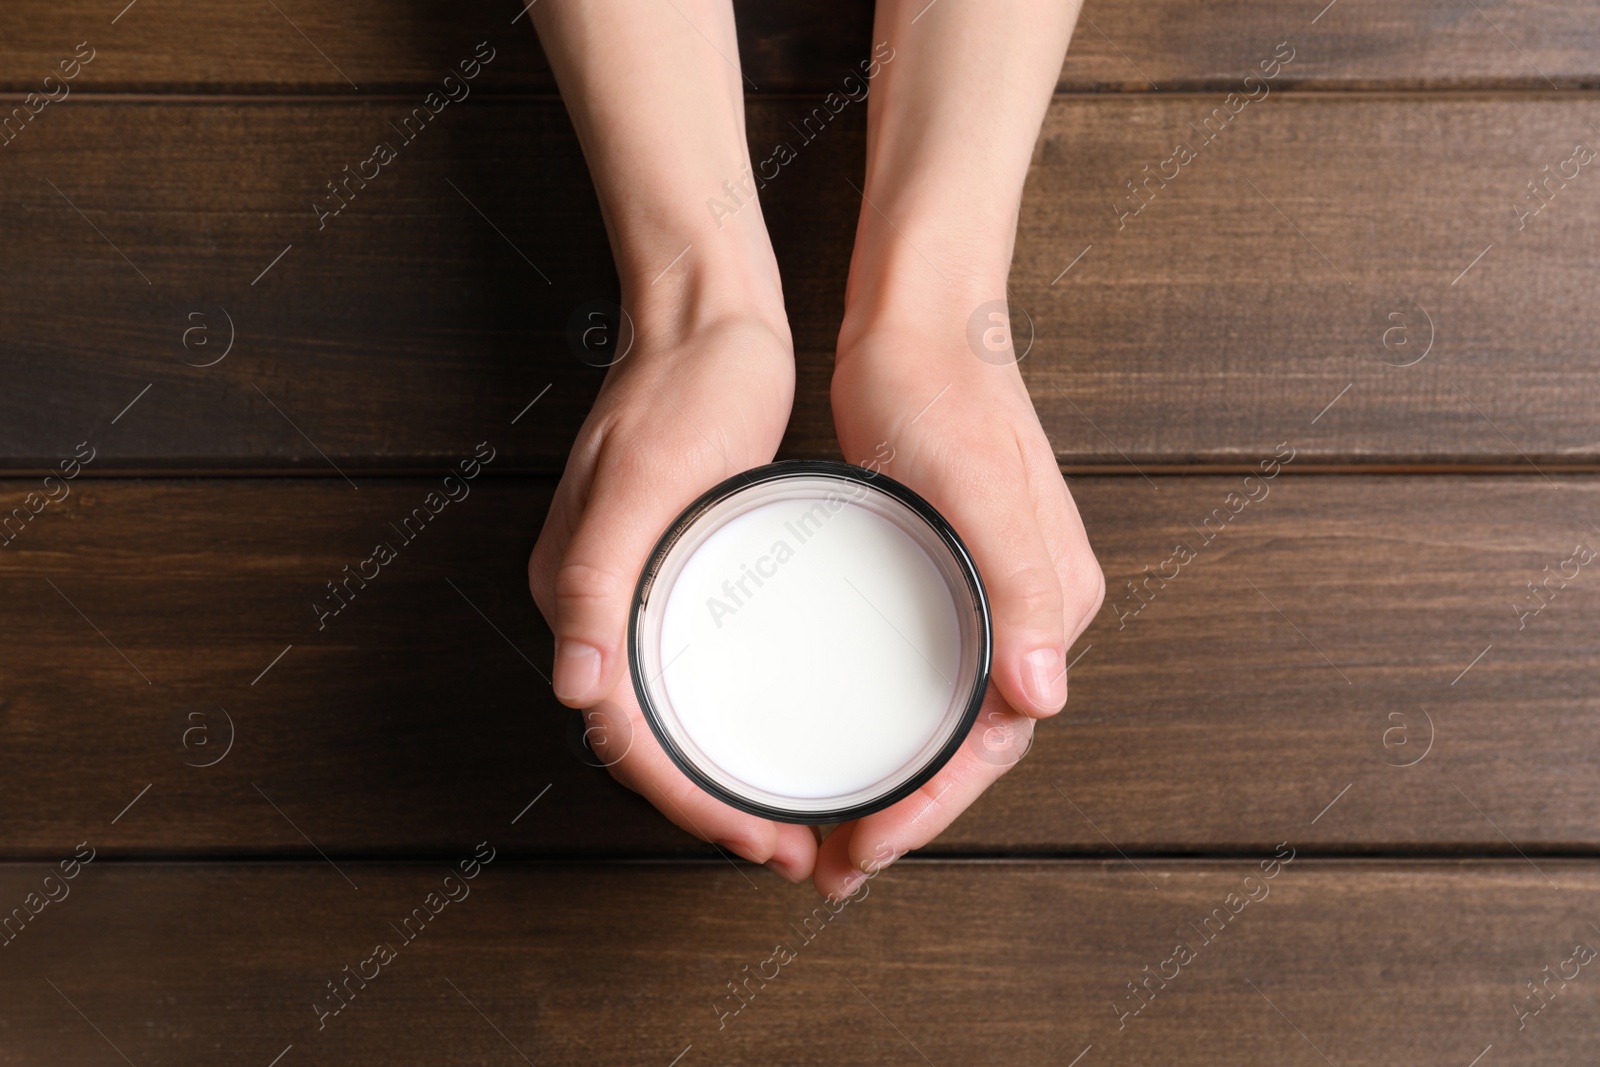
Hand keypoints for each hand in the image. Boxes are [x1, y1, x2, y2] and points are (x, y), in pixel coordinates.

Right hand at [527, 294, 821, 882]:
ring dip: (726, 778)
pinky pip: (695, 671)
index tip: (763, 838)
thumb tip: (574, 685)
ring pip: (674, 714)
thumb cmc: (681, 386)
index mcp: (577, 592)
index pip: (626, 733)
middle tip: (795, 851)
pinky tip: (780, 733)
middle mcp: (599, 604)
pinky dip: (733, 721)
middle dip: (716, 809)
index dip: (692, 802)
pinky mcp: (678, 570)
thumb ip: (595, 578)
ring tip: (795, 821)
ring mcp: (638, 589)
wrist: (707, 317)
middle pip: (649, 739)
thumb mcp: (644, 478)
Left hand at [813, 312, 1104, 897]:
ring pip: (943, 719)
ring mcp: (986, 595)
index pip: (997, 737)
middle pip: (970, 743)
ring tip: (830, 835)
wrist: (917, 324)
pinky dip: (886, 727)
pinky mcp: (946, 576)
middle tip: (833, 868)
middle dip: (908, 814)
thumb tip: (1044, 696)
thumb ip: (1019, 586)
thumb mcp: (974, 485)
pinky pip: (923, 677)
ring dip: (895, 783)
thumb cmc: (942, 392)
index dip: (934, 806)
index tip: (868, 847)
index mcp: (1049, 602)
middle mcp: (1026, 611)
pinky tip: (838, 744)